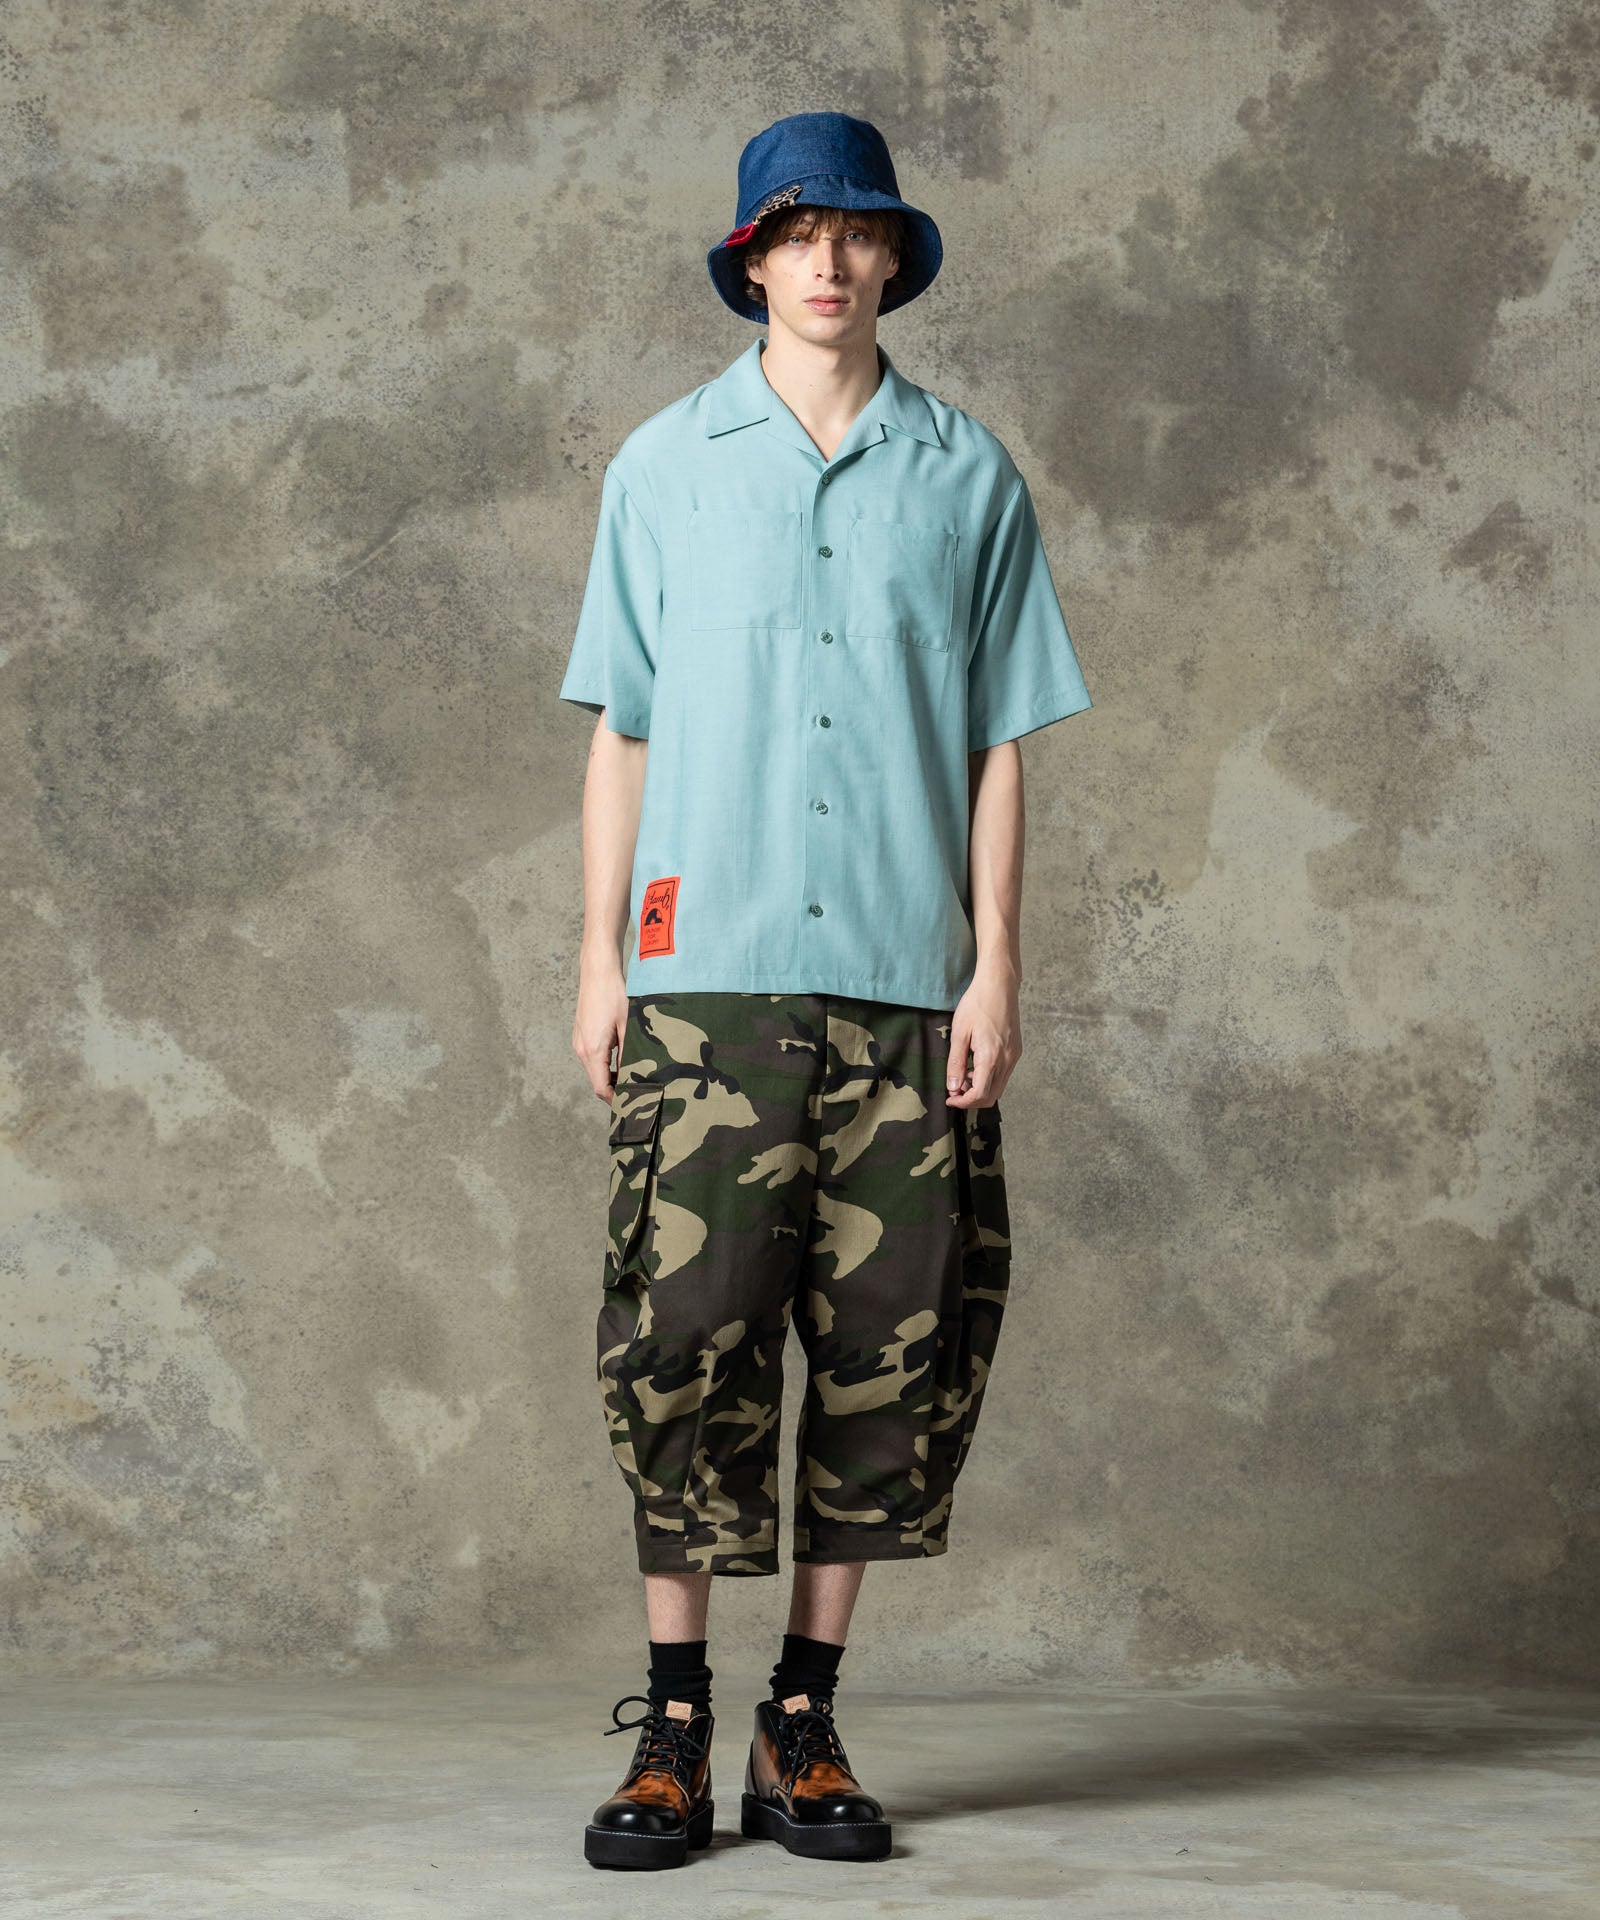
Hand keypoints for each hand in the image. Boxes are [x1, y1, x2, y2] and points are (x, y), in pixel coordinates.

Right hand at [573, 964, 628, 1101]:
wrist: (597, 970)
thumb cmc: (613, 994)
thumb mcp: (628, 1026)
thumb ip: (630, 1054)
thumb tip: (635, 1075)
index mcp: (592, 1050)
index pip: (601, 1088)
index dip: (615, 1100)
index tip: (632, 1104)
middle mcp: (581, 1049)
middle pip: (597, 1081)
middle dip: (615, 1089)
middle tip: (638, 1091)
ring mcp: (579, 1041)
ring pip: (595, 1069)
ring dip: (611, 1075)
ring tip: (633, 1074)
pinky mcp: (581, 1034)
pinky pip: (592, 1056)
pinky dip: (605, 1063)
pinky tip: (622, 1057)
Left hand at [946, 963, 1019, 1108]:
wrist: (999, 985)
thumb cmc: (977, 1004)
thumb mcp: (959, 1033)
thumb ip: (956, 1063)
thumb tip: (953, 1087)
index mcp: (991, 1057)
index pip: (979, 1094)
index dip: (963, 1102)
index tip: (949, 1099)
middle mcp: (1006, 1060)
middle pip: (991, 1096)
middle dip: (972, 1099)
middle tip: (954, 1090)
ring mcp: (1014, 1056)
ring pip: (999, 1086)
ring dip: (981, 1089)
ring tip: (963, 1075)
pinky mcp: (1016, 1051)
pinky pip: (1004, 1074)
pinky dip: (989, 1078)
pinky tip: (975, 1065)